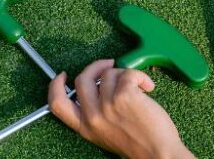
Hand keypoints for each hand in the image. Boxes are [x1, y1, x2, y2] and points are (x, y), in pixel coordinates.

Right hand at [48, 60, 191, 158]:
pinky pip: (128, 73)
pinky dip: (140, 76)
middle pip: (82, 78)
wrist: (158, 153)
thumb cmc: (138, 142)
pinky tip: (148, 87)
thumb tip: (99, 84)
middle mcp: (92, 115)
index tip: (63, 75)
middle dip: (96, 66)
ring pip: (109, 73)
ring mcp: (107, 105)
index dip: (55, 85)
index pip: (57, 103)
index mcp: (84, 126)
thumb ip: (96, 113)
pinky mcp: (124, 95)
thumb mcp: (105, 132)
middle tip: (110, 64)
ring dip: (125, 75)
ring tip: (138, 87)